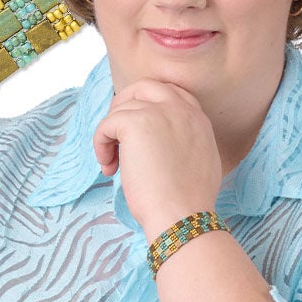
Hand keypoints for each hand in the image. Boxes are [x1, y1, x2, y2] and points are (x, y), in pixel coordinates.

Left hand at [92, 78, 222, 240]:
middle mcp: (179, 108)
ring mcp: (157, 112)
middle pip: (144, 86)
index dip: (149, 104)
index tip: (138, 126)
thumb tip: (160, 140)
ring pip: (120, 110)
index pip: (170, 92)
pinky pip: (106, 125)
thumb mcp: (201, 160)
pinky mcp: (134, 122)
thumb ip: (184, 139)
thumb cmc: (188, 201)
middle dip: (125, 104)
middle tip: (116, 132)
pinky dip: (100, 144)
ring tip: (114, 163)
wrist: (181, 215)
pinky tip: (109, 168)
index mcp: (198, 117)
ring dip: (111, 135)